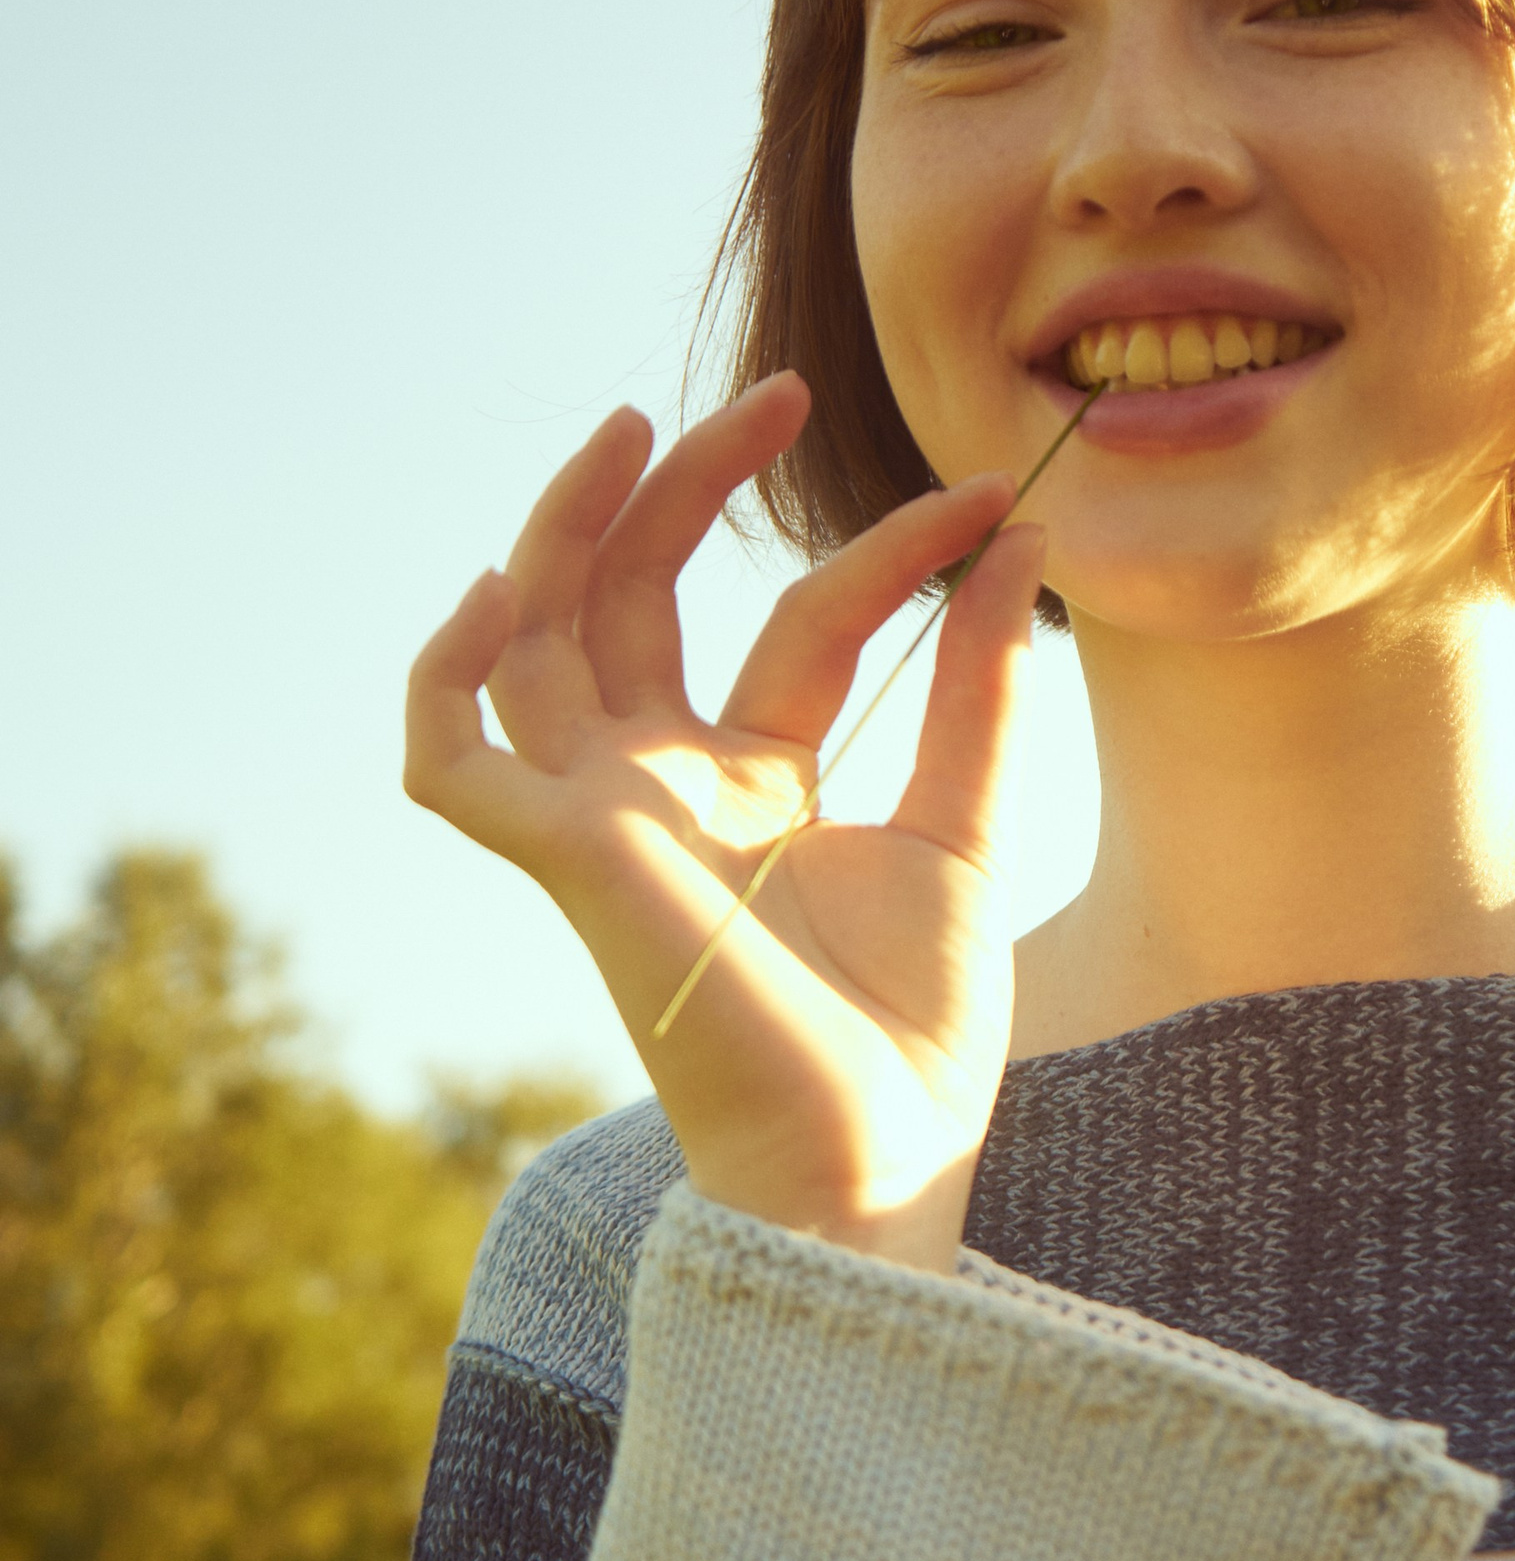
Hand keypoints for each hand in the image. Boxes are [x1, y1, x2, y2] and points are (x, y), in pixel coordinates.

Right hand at [404, 373, 1047, 1269]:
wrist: (878, 1163)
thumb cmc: (913, 1038)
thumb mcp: (966, 827)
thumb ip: (979, 690)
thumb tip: (1021, 541)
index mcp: (760, 785)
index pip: (799, 621)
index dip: (886, 552)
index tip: (992, 502)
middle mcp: (670, 791)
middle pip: (635, 600)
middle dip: (687, 490)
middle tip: (774, 397)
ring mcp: (608, 821)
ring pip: (537, 641)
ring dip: (565, 527)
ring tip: (635, 426)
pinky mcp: (565, 861)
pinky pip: (451, 761)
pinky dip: (448, 673)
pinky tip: (498, 587)